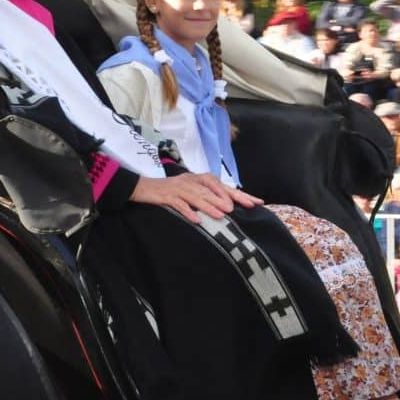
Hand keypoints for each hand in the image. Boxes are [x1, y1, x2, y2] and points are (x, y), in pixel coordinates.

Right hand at [130, 173, 262, 223]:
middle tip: (246, 206)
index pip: (223, 186)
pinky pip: (179, 205)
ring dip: (211, 206)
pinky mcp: (167, 197)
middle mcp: (191, 181)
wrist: (142, 188)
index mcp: (199, 179)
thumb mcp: (190, 190)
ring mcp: (179, 188)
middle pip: (214, 190)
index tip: (256, 202)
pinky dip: (188, 212)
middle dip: (230, 198)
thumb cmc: (170, 190)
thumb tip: (228, 207)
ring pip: (198, 197)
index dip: (240, 194)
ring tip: (223, 214)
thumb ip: (207, 196)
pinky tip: (197, 221)